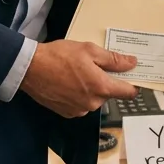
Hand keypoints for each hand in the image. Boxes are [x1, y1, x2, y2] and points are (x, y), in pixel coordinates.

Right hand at [19, 40, 138, 118]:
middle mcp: (92, 103)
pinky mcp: (67, 113)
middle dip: (105, 81)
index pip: (128, 92)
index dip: (133, 84)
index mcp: (101, 87)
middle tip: (93, 66)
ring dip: (91, 88)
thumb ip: (113, 59)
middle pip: (109, 93)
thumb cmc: (59, 56)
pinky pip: (81, 104)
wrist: (30, 68)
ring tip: (77, 72)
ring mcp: (79, 110)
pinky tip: (68, 82)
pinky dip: (79, 94)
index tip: (133, 76)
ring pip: (94, 98)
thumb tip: (132, 63)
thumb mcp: (89, 51)